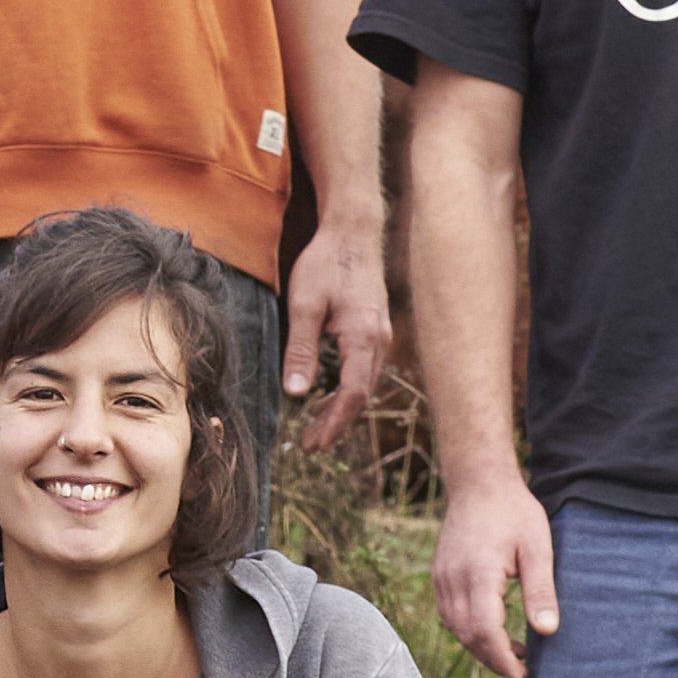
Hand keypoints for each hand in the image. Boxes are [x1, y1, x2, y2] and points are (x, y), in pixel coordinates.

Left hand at [279, 214, 400, 449]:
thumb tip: (296, 394)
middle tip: (311, 445)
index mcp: (363, 337)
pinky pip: (364, 370)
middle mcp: (380, 341)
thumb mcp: (304, 305)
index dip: (334, 423)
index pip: (352, 394)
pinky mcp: (377, 330)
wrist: (353, 232)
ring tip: (316, 427)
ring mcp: (382, 335)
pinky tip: (328, 396)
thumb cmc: (326, 264)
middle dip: (337, 423)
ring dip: (342, 408)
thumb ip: (300, 350)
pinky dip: (347, 389)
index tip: (314, 444)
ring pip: (364, 384)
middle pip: (361, 395)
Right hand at [430, 472, 559, 677]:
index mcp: (479, 574)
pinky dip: (468, 630)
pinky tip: (491, 629)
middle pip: (467, 635)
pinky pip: (449, 613)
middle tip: (520, 672)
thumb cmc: (513, 512)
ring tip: (511, 653)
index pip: (485, 630)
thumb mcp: (538, 548)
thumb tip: (547, 631)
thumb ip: (540, 590)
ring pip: (455, 627)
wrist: (479, 482)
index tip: (521, 675)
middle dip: (492, 659)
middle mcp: (453, 579)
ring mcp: (442, 577)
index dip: (501, 658)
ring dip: (480, 647)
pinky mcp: (439, 574)